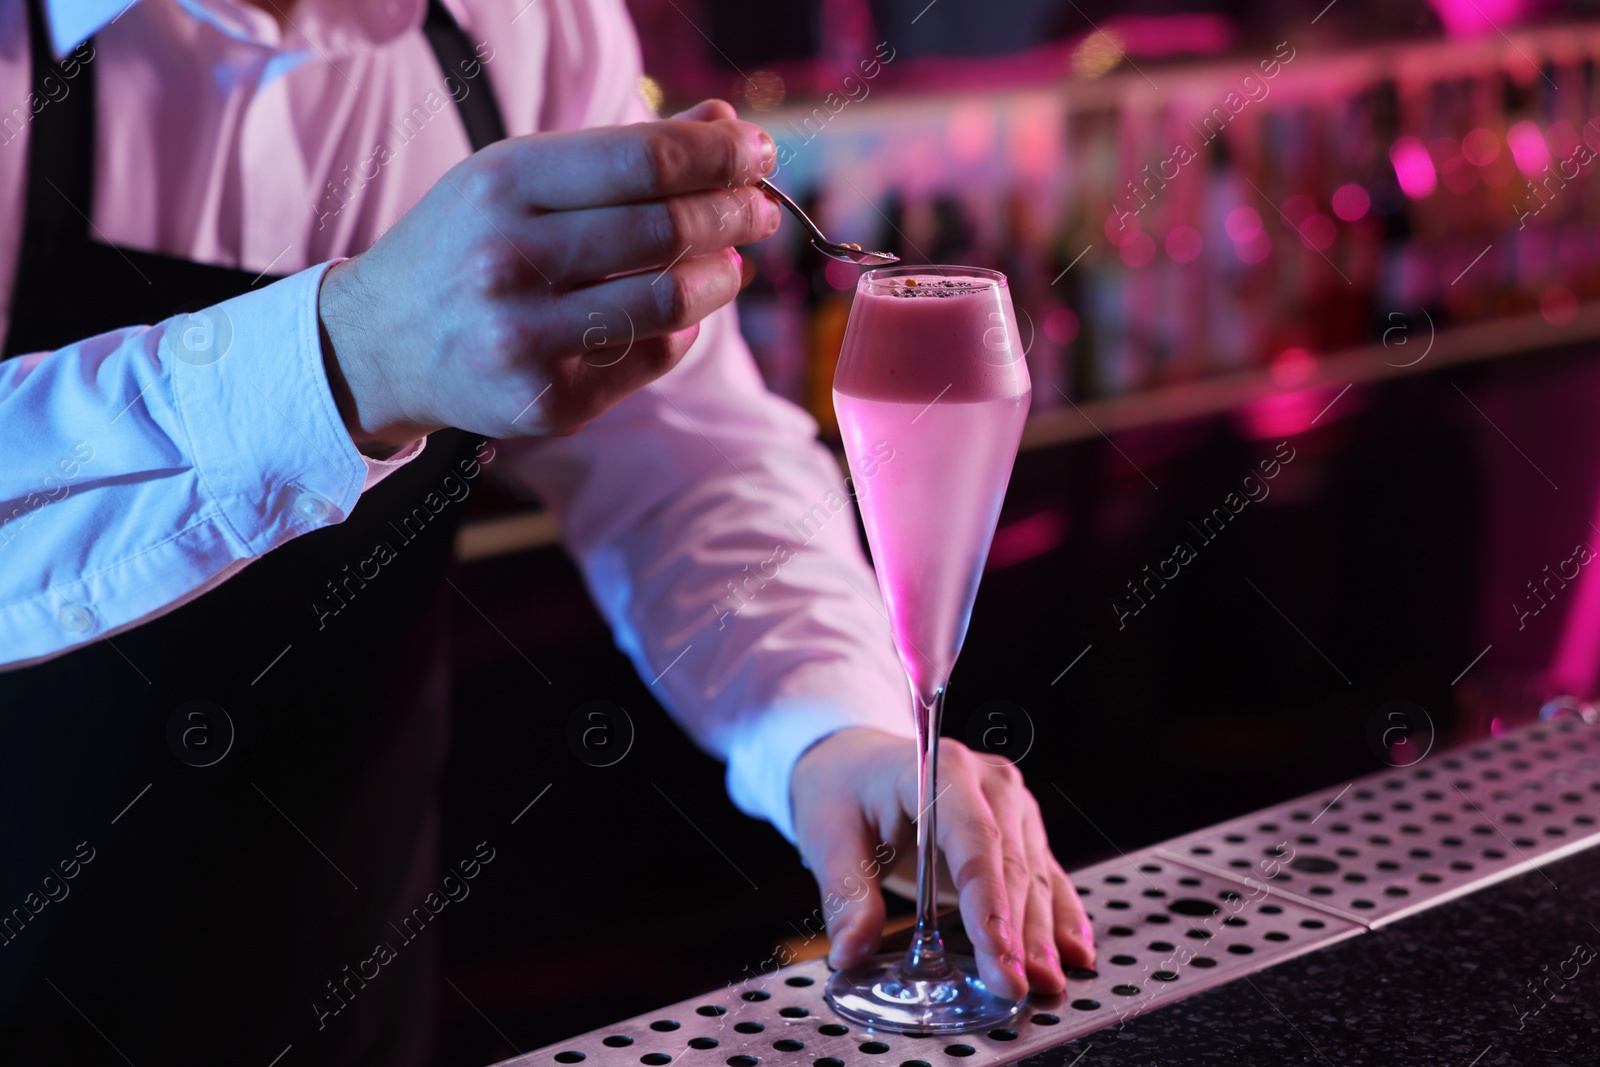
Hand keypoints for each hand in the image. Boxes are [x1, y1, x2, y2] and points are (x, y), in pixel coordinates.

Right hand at [318, 99, 778, 451]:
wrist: (379, 343)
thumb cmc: (468, 245)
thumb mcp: (522, 178)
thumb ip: (622, 153)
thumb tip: (725, 124)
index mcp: (503, 185)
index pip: (645, 160)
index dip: (721, 154)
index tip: (758, 151)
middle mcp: (509, 260)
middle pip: (668, 230)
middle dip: (736, 212)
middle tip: (760, 209)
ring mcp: (525, 339)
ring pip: (670, 303)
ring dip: (721, 278)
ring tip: (731, 263)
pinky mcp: (545, 402)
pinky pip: (650, 357)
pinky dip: (681, 331)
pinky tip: (677, 314)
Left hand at [790, 728, 1095, 1000]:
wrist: (857, 762)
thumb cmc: (843, 792)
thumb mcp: (829, 837)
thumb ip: (846, 896)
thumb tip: (849, 954)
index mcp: (939, 770)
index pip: (973, 839)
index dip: (986, 899)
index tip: (995, 951)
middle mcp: (987, 782)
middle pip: (1011, 862)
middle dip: (1017, 931)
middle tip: (1016, 987)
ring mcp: (1011, 804)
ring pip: (1035, 874)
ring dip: (1043, 933)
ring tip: (1046, 984)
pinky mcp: (1021, 828)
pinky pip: (1046, 874)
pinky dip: (1062, 916)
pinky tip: (1074, 953)